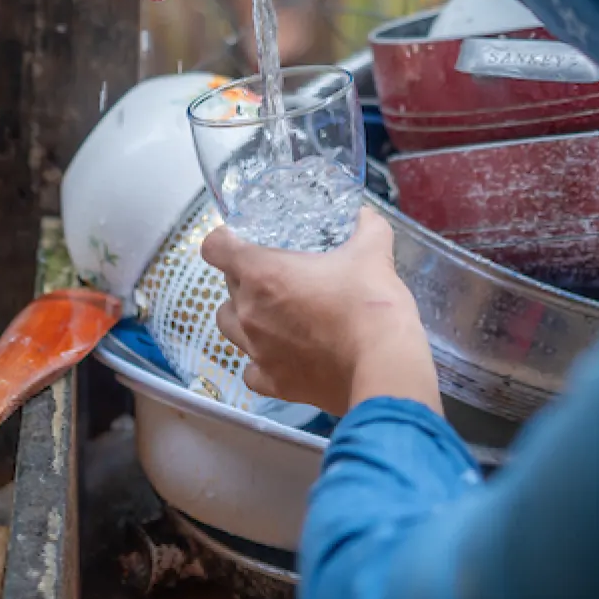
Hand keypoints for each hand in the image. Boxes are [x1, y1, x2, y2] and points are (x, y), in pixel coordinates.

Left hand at [200, 209, 440, 417]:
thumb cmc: (371, 304)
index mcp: (262, 274)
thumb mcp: (372, 251)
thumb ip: (366, 226)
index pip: (215, 248)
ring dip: (243, 316)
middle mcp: (250, 312)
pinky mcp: (273, 383)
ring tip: (273, 314)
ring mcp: (257, 351)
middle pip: (227, 286)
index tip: (241, 240)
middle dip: (245, 277)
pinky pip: (250, 370)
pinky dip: (259, 361)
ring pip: (229, 326)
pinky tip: (281, 355)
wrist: (384, 364)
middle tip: (279, 275)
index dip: (224, 240)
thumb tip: (365, 216)